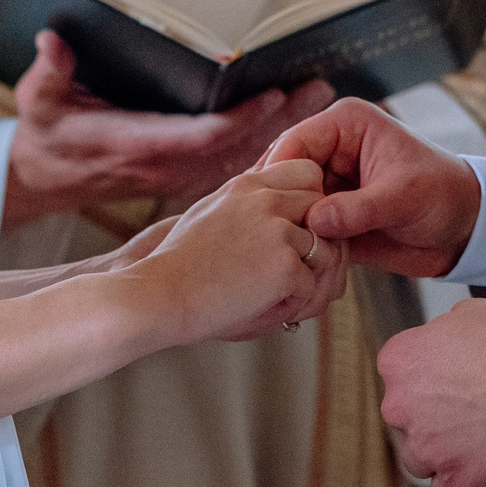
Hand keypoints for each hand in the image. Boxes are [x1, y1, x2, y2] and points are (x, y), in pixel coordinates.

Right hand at [4, 31, 335, 225]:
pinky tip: (297, 123)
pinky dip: (266, 145)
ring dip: (282, 130)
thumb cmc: (45, 137)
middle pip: (234, 148)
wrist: (43, 182)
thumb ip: (49, 73)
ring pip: (240, 158)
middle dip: (280, 119)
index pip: (197, 138)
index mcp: (135, 146)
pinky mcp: (183, 179)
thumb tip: (51, 41)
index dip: (238, 121)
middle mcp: (164, 166)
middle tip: (320, 88)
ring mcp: (177, 177)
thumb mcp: (38, 103)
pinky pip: (233, 165)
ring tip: (320, 96)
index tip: (273, 95)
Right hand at [118, 159, 346, 345]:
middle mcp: (267, 201)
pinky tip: (272, 312)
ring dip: (312, 280)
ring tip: (288, 299)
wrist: (159, 294)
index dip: (311, 203)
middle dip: (321, 241)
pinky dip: (296, 305)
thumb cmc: (180, 262)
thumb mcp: (211, 213)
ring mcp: (278, 231)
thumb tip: (282, 204)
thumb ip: (248, 203)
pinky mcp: (284, 266)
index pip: (308, 173)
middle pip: (325, 210)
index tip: (298, 232)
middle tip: (304, 272)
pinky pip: (312, 287)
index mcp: (249, 185)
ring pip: (326, 252)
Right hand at [263, 98, 479, 278]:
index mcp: (347, 125)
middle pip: (285, 173)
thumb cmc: (445, 195)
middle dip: (279, 202)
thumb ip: (358, 208)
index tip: (269, 203)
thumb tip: (315, 221)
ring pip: (290, 203)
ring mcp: (330, 185)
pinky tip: (298, 260)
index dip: (280, 170)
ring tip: (280, 250)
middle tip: (266, 232)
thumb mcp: (403, 197)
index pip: (297, 141)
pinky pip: (305, 228)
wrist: (465, 230)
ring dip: (288, 226)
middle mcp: (332, 150)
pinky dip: (302, 243)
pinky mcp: (332, 216)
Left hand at [377, 298, 485, 486]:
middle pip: (407, 413)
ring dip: (441, 449)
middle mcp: (399, 406)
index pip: (400, 369)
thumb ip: (442, 332)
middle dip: (432, 411)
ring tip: (478, 436)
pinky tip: (484, 462)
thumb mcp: (470, 314)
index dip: (429, 371)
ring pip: (420, 456)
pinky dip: (462, 478)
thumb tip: (443, 345)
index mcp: (398, 361)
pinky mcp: (453, 481)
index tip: (454, 374)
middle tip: (471, 404)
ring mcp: (424, 449)